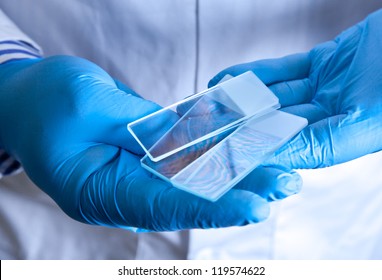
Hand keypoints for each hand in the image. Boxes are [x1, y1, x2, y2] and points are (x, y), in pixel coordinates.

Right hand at [0, 56, 300, 230]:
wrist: (28, 99)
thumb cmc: (46, 101)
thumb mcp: (89, 104)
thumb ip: (141, 125)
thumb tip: (187, 139)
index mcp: (99, 193)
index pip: (164, 206)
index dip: (211, 207)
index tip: (255, 206)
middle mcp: (123, 193)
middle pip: (186, 198)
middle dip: (236, 193)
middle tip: (283, 185)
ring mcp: (134, 177)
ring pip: (191, 182)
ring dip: (234, 177)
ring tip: (278, 174)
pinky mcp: (144, 160)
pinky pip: (183, 161)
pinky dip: (215, 157)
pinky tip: (246, 152)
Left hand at [209, 10, 381, 168]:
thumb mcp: (368, 122)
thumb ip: (321, 143)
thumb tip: (273, 155)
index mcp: (346, 139)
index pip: (290, 151)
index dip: (256, 152)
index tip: (220, 153)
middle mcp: (334, 117)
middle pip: (278, 123)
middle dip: (242, 124)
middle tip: (206, 127)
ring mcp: (329, 88)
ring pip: (277, 96)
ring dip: (244, 98)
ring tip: (210, 101)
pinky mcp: (326, 62)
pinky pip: (285, 69)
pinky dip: (259, 73)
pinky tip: (231, 78)